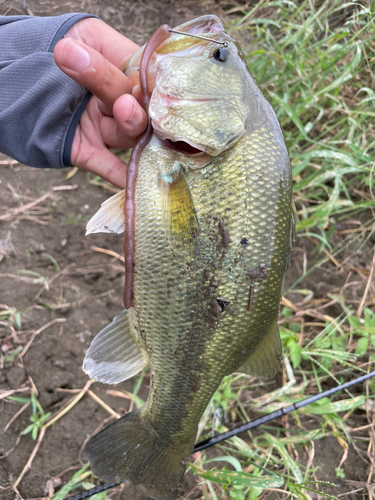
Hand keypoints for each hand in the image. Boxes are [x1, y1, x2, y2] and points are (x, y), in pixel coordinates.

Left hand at [54, 18, 146, 187]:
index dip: (153, 87)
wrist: (34, 60)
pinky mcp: (88, 150)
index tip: (146, 85)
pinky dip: (120, 175)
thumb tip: (118, 72)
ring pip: (126, 133)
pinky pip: (106, 165)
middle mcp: (124, 106)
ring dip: (128, 123)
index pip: (152, 85)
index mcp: (131, 76)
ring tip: (122, 107)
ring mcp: (106, 130)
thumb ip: (113, 56)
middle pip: (141, 110)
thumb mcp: (93, 38)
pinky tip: (132, 181)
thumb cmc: (72, 44)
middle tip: (125, 100)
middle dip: (135, 105)